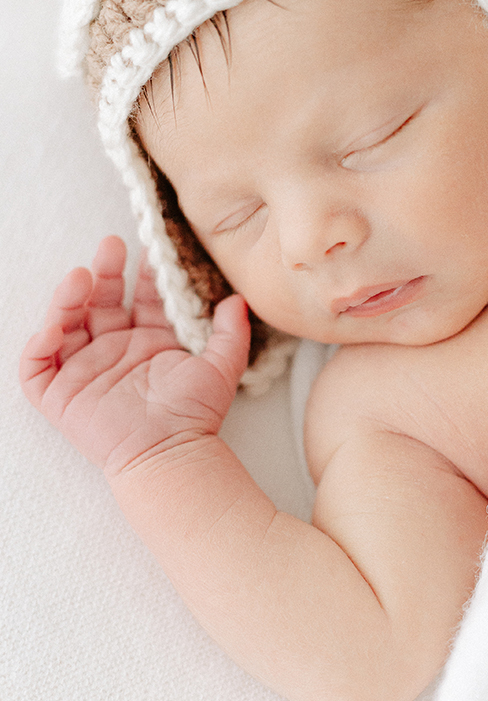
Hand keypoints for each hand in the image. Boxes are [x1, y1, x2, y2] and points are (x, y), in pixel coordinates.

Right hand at [20, 236, 249, 476]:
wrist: (170, 453)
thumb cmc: (195, 415)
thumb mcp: (221, 367)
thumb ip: (231, 332)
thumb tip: (238, 299)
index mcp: (149, 341)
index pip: (141, 297)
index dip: (144, 274)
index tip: (151, 249)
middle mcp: (115, 351)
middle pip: (99, 302)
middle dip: (103, 272)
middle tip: (110, 247)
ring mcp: (85, 371)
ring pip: (65, 324)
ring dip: (67, 299)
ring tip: (79, 278)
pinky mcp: (61, 396)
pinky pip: (37, 367)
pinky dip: (38, 346)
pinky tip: (54, 328)